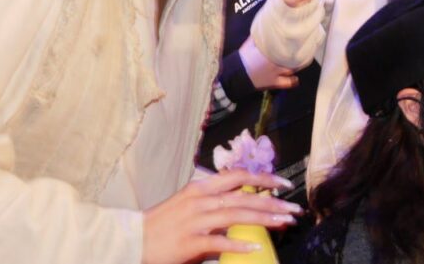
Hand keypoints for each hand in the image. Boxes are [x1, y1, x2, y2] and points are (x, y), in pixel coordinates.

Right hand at [141, 169, 299, 263]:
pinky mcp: (187, 243)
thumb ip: (214, 204)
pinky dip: (237, 245)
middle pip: (243, 197)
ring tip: (283, 222)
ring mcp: (194, 221)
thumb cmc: (161, 225)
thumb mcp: (188, 206)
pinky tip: (255, 247)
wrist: (130, 241)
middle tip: (293, 207)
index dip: (263, 178)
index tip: (284, 183)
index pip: (238, 177)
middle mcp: (199, 200)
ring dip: (263, 218)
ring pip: (235, 216)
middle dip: (272, 201)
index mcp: (200, 188)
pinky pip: (218, 242)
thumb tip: (243, 206)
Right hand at [239, 35, 298, 90]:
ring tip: (300, 62)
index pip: (284, 46)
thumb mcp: (249, 44)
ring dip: (296, 66)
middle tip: (300, 50)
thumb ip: (258, 37)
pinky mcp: (274, 82)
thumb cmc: (242, 59)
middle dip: (296, 53)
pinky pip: (287, 83)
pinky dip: (293, 81)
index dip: (292, 43)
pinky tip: (296, 78)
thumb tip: (264, 28)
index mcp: (269, 51)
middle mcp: (275, 61)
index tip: (296, 40)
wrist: (236, 76)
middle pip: (291, 57)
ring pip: (291, 68)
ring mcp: (276, 73)